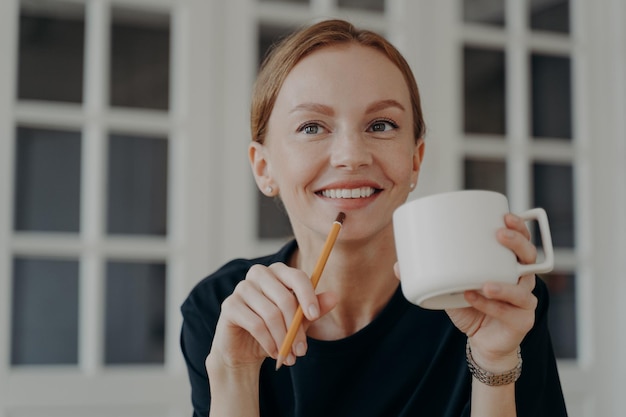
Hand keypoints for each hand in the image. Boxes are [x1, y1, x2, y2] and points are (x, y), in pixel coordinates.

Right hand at [207, 262, 336, 371]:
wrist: (244, 350)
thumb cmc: (274, 330)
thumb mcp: (298, 321)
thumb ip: (314, 308)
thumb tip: (334, 297)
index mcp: (277, 272)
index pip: (296, 276)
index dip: (308, 295)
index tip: (314, 316)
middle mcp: (258, 274)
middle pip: (284, 297)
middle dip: (295, 328)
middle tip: (302, 350)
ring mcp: (242, 288)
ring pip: (271, 314)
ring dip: (283, 340)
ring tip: (289, 357)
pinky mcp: (230, 305)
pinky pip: (256, 324)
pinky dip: (269, 342)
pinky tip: (274, 352)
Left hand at [445, 213, 537, 369]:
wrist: (483, 341)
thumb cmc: (470, 306)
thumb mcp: (449, 287)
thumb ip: (431, 274)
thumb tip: (399, 266)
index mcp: (508, 265)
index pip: (521, 240)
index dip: (520, 226)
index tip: (505, 216)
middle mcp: (521, 280)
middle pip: (530, 257)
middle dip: (517, 243)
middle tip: (499, 235)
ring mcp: (524, 301)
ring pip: (523, 289)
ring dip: (505, 284)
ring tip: (485, 283)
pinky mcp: (522, 321)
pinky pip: (510, 311)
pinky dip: (491, 306)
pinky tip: (476, 298)